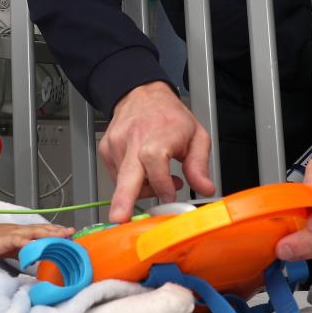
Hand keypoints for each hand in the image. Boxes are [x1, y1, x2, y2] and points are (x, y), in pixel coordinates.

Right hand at [0, 221, 72, 259]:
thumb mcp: (12, 250)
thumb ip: (24, 252)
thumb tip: (35, 259)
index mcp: (24, 233)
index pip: (43, 231)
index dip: (56, 232)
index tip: (69, 234)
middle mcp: (21, 230)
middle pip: (43, 229)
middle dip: (58, 230)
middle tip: (72, 232)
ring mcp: (14, 233)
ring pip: (35, 231)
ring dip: (49, 233)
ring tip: (61, 236)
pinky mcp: (6, 238)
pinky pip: (19, 239)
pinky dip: (28, 242)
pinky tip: (36, 245)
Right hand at [99, 81, 215, 222]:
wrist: (141, 94)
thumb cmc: (169, 115)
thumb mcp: (196, 135)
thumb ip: (199, 165)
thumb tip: (205, 188)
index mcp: (158, 135)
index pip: (155, 164)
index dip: (162, 185)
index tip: (170, 196)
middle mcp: (134, 141)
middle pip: (127, 175)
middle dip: (123, 199)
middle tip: (119, 218)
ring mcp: (116, 146)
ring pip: (124, 182)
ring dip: (141, 189)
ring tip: (157, 177)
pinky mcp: (106, 152)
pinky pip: (117, 177)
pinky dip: (131, 182)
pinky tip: (143, 171)